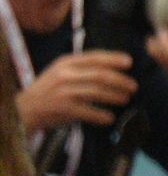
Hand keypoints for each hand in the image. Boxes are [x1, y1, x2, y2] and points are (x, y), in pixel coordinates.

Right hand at [14, 50, 136, 129]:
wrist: (26, 108)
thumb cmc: (51, 90)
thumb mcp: (62, 72)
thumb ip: (83, 70)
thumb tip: (114, 70)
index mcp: (66, 63)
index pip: (93, 58)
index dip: (113, 59)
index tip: (129, 62)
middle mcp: (65, 75)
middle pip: (99, 75)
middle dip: (120, 80)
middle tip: (133, 86)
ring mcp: (64, 91)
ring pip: (97, 92)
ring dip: (115, 96)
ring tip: (125, 99)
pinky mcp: (64, 108)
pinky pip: (89, 112)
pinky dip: (101, 115)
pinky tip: (110, 118)